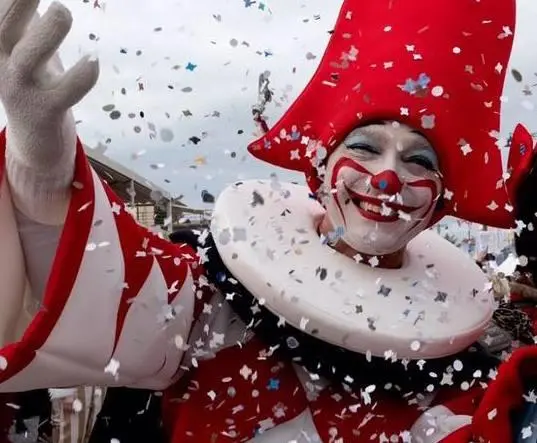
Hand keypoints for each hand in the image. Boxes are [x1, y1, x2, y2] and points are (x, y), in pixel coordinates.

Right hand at [0, 0, 98, 222]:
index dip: (14, 0)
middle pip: (3, 27)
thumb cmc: (32, 81)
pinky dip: (80, 77)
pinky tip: (93, 59)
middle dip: (18, 2)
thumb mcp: (25, 45)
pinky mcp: (46, 110)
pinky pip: (64, 93)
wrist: (34, 138)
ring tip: (62, 10)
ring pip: (27, 58)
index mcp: (0, 43)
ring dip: (47, 33)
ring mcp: (22, 89)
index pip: (2, 13)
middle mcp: (2, 63)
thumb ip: (28, 19)